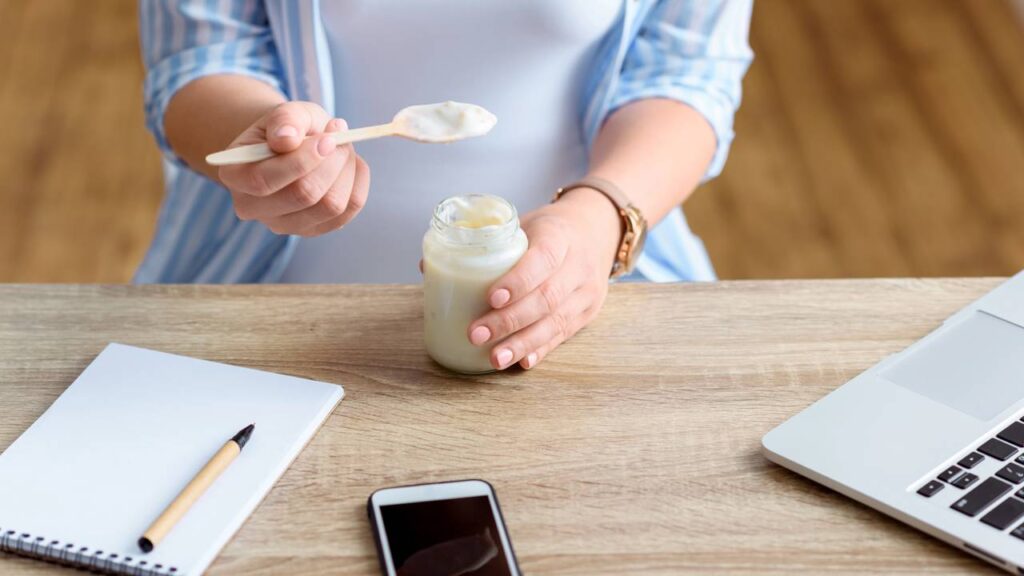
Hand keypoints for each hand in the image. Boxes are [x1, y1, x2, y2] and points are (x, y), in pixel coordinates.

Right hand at [217, 101, 370, 235]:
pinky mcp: (314, 229)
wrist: (294, 145)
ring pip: (331, 206)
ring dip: (346, 170)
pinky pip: (349, 210)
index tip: (328, 138)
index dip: (302, 160)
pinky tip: (349, 164)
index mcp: (235, 176)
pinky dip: (357, 182)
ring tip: (342, 148)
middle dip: (331, 162)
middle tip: (339, 137)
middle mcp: (253, 208)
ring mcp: (284, 225)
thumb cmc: (288, 128)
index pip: (265, 181)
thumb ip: (285, 119)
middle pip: (303, 195)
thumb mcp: (287, 112)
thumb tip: (286, 140)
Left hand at [468, 189, 622, 369]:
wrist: (597, 231)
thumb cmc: (549, 229)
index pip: (543, 258)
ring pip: (556, 322)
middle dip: (510, 320)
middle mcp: (579, 265)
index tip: (490, 297)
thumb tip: (427, 267)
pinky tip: (522, 362)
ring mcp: (586, 292)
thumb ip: (483, 244)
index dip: (518, 280)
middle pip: (547, 297)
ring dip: (522, 343)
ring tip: (494, 358)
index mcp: (560, 236)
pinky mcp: (587, 312)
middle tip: (476, 334)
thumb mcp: (523, 223)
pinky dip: (541, 350)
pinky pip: (564, 335)